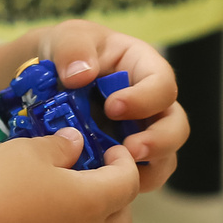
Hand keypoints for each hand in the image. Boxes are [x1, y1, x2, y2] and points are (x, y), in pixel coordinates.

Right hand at [0, 129, 140, 222]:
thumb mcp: (27, 152)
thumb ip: (60, 147)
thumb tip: (76, 144)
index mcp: (91, 202)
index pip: (128, 183)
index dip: (125, 163)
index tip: (110, 150)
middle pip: (123, 220)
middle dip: (118, 196)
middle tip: (96, 174)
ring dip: (95, 219)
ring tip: (67, 197)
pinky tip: (41, 218)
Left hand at [37, 19, 190, 193]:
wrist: (47, 81)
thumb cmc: (67, 53)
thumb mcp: (68, 38)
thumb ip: (73, 48)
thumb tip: (80, 75)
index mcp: (145, 69)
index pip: (162, 84)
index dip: (145, 98)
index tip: (113, 107)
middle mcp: (152, 105)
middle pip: (176, 127)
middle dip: (159, 141)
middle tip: (129, 149)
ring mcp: (142, 134)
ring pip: (164, 158)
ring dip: (147, 169)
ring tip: (118, 172)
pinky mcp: (126, 159)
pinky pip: (139, 177)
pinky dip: (125, 185)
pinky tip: (102, 183)